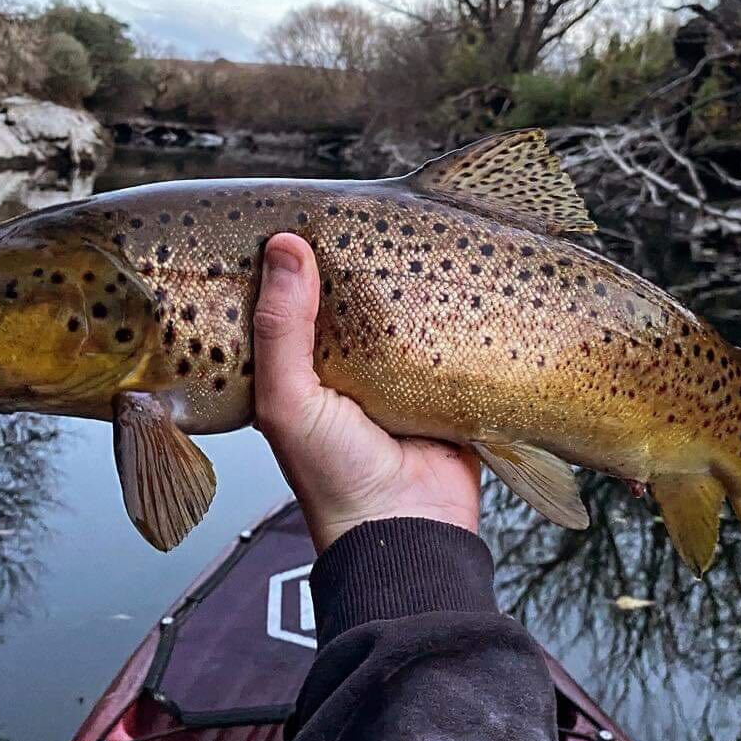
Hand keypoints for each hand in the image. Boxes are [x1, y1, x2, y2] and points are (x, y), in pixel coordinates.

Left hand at [252, 233, 481, 552]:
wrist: (410, 533)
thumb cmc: (334, 480)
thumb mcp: (288, 402)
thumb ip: (281, 329)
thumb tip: (286, 248)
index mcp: (295, 368)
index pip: (288, 298)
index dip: (288, 259)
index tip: (297, 209)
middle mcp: (342, 364)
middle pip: (347, 295)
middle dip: (355, 259)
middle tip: (364, 206)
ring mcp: (394, 369)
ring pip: (398, 307)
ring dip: (408, 278)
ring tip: (414, 228)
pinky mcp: (442, 378)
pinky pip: (447, 331)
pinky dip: (451, 307)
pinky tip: (459, 270)